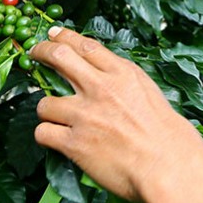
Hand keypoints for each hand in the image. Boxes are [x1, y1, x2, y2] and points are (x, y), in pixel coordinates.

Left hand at [30, 27, 202, 202]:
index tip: (53, 34)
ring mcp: (84, 115)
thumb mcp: (150, 94)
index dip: (65, 37)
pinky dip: (46, 136)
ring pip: (44, 102)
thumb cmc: (168, 137)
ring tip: (55, 119)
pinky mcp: (74, 143)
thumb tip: (105, 77)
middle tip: (34, 54)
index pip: (85, 45)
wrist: (168, 167)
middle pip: (58, 56)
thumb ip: (124, 82)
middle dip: (40, 51)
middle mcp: (100, 88)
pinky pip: (43, 132)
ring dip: (47, 110)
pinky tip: (56, 140)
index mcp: (122, 74)